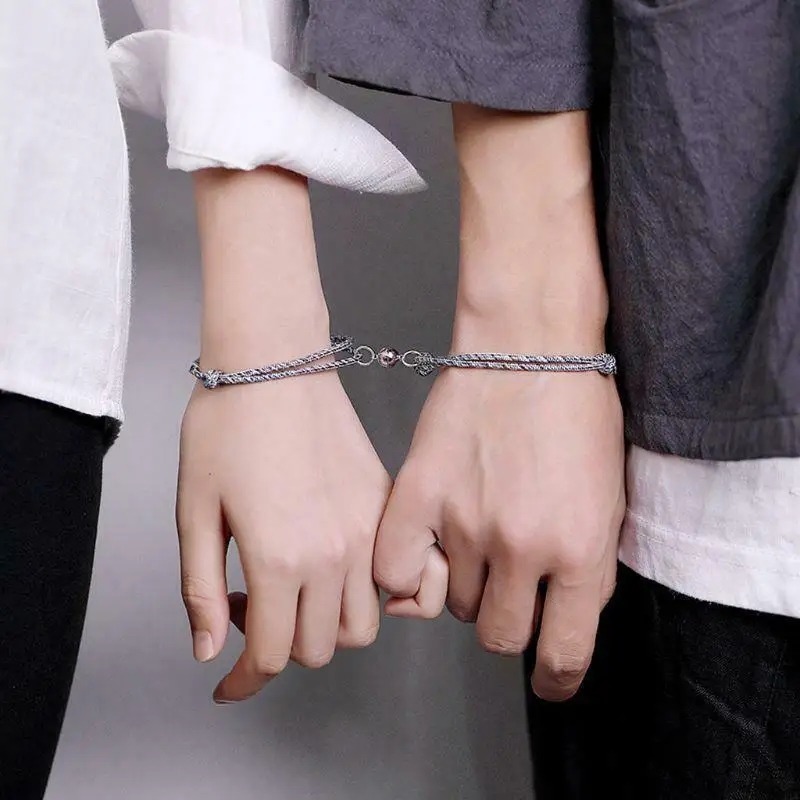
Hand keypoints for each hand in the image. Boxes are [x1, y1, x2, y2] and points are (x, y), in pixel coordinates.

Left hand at [177, 372, 389, 701]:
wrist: (276, 361)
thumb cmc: (227, 425)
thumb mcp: (195, 511)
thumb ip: (201, 591)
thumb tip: (210, 651)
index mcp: (281, 558)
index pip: (272, 655)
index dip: (245, 680)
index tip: (229, 682)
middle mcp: (334, 554)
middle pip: (320, 648)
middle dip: (279, 645)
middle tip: (247, 606)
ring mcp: (367, 529)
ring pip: (362, 623)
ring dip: (325, 624)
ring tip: (293, 587)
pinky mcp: (384, 505)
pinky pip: (393, 576)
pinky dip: (367, 592)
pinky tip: (335, 565)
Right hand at [375, 365, 624, 700]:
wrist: (531, 344)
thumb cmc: (578, 412)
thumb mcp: (610, 499)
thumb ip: (586, 568)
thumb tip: (558, 617)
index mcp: (580, 552)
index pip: (563, 654)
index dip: (556, 679)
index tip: (549, 681)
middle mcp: (522, 548)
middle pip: (500, 636)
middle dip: (509, 622)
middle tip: (509, 587)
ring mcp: (466, 524)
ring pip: (454, 603)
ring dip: (467, 586)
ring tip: (474, 540)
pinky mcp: (420, 496)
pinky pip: (396, 571)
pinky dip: (407, 574)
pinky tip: (425, 552)